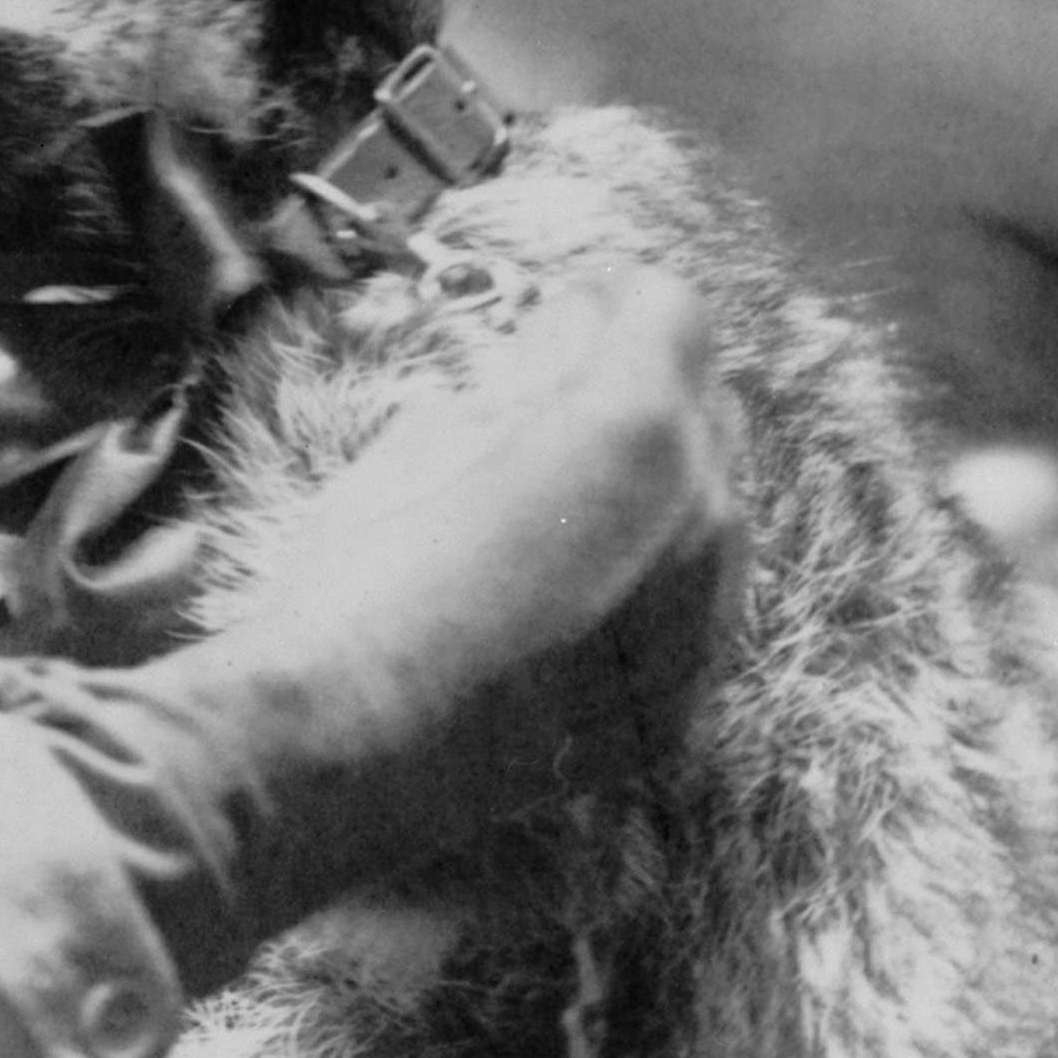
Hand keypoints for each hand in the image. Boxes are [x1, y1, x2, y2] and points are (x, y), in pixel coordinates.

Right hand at [235, 268, 740, 873]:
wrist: (341, 756)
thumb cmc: (360, 582)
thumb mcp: (422, 439)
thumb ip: (519, 374)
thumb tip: (562, 327)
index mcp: (635, 428)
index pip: (672, 307)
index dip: (607, 302)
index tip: (556, 320)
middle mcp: (703, 516)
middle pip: (710, 403)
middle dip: (641, 388)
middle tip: (549, 414)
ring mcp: (706, 619)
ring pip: (716, 509)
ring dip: (653, 487)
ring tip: (554, 514)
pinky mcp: (684, 703)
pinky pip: (697, 608)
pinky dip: (650, 585)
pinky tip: (567, 603)